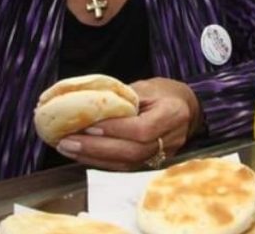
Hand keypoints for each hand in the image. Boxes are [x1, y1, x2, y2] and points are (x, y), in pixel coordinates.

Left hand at [54, 78, 201, 170]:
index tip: (87, 126)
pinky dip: (101, 162)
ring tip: (68, 149)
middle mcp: (171, 139)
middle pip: (132, 152)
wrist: (186, 108)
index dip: (114, 130)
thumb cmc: (164, 93)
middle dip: (96, 148)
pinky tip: (81, 155)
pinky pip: (125, 167)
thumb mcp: (146, 87)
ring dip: (93, 158)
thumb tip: (85, 104)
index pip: (141, 129)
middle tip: (67, 141)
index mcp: (172, 114)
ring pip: (127, 164)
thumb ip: (121, 97)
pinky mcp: (151, 163)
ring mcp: (163, 155)